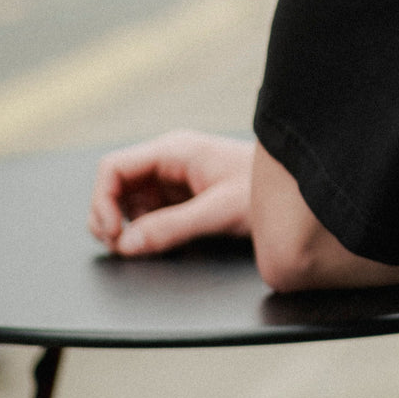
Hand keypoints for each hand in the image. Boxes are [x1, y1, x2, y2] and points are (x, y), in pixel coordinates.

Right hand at [89, 131, 254, 256]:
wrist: (296, 189)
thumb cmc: (263, 190)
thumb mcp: (219, 210)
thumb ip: (172, 227)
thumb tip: (126, 245)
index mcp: (175, 150)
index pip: (113, 167)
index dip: (102, 201)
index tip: (113, 234)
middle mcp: (169, 160)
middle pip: (115, 185)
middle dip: (109, 217)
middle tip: (122, 247)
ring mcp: (173, 177)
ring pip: (128, 200)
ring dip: (126, 225)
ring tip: (141, 246)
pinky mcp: (181, 194)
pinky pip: (148, 210)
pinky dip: (143, 228)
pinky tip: (156, 242)